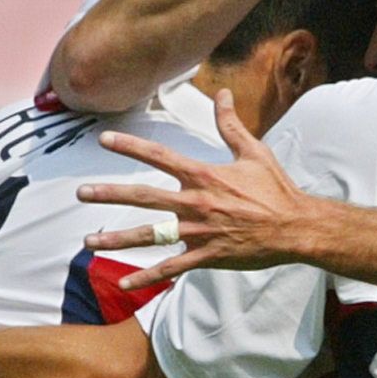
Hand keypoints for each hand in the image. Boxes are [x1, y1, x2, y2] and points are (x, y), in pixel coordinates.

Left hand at [80, 89, 314, 289]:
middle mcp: (195, 202)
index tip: (104, 140)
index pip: (159, 157)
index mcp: (204, 175)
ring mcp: (199, 232)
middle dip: (109, 194)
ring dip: (116, 239)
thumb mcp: (254, 152)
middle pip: (143, 196)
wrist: (295, 227)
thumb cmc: (276, 189)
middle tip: (81, 192)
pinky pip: (170, 268)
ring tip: (89, 241)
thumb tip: (222, 94)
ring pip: (149, 235)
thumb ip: (230, 125)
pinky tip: (123, 283)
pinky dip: (146, 277)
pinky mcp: (206, 256)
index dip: (129, 146)